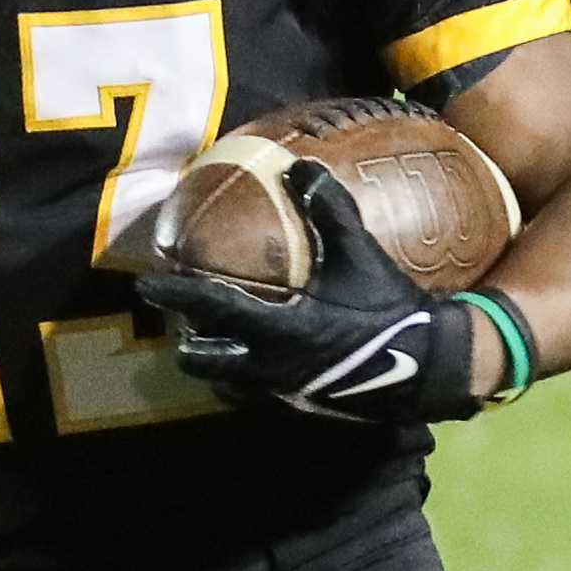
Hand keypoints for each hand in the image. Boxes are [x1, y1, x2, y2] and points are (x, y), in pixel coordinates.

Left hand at [137, 160, 485, 423]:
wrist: (424, 368)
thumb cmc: (387, 309)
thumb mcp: (360, 256)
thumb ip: (330, 212)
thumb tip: (299, 167)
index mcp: (283, 327)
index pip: (214, 308)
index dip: (178, 294)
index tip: (146, 282)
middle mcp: (272, 365)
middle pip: (205, 361)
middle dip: (188, 342)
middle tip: (181, 318)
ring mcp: (282, 390)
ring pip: (224, 382)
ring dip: (211, 361)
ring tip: (207, 337)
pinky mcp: (295, 404)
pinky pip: (251, 395)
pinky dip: (239, 378)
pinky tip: (247, 359)